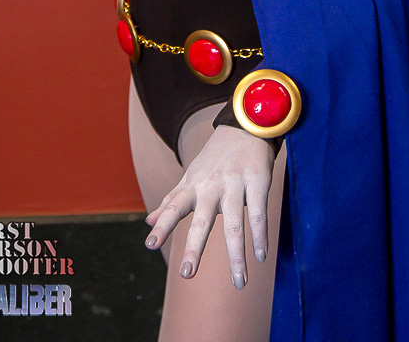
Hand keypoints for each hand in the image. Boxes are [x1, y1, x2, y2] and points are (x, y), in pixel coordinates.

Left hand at [144, 125, 274, 288]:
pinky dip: (260, 236)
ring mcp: (235, 184)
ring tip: (239, 282)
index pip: (173, 207)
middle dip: (194, 247)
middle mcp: (211, 186)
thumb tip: (147, 223)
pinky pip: (258, 213)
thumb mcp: (190, 177)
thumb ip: (171, 201)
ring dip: (237, 255)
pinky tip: (261, 256)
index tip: (149, 245)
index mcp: (193, 186)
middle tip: (186, 274)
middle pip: (202, 220)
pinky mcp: (258, 181)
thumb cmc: (214, 157)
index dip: (162, 225)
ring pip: (234, 224)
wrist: (244, 125)